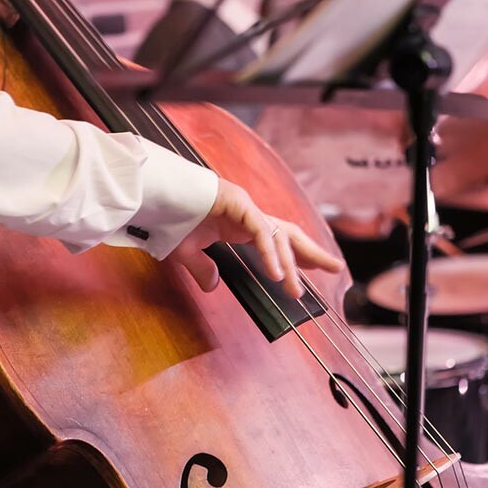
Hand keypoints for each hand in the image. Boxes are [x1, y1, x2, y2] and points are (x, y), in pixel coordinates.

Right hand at [168, 180, 343, 297]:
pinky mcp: (237, 204)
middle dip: (311, 252)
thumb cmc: (166, 218)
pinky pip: (260, 232)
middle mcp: (247, 213)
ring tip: (298, 291)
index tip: (314, 270)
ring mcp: (244, 207)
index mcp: (239, 222)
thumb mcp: (186, 253)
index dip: (295, 255)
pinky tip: (276, 274)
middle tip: (336, 268)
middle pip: (288, 234)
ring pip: (278, 236)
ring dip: (290, 265)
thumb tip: (213, 285)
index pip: (276, 239)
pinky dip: (270, 254)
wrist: (152, 195)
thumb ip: (202, 268)